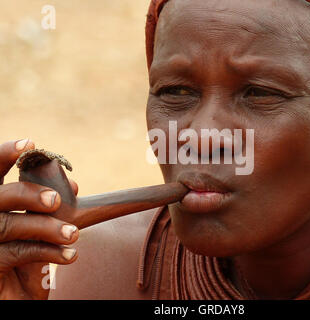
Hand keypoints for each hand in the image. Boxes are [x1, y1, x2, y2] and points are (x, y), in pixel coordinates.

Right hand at [0, 139, 78, 299]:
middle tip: (56, 201)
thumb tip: (73, 184)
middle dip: (28, 193)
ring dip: (47, 227)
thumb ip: (47, 208)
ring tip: (74, 234)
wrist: (15, 298)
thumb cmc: (26, 259)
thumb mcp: (38, 231)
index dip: (4, 154)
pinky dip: (49, 252)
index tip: (30, 143)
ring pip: (9, 224)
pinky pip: (18, 252)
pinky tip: (69, 255)